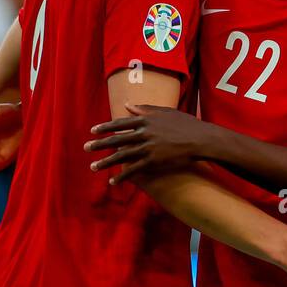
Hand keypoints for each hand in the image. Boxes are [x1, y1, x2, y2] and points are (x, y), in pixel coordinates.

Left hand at [85, 104, 213, 183]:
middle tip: (86, 148)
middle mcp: (144, 133)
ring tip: (93, 167)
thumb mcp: (165, 112)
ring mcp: (148, 148)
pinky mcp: (154, 161)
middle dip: (99, 144)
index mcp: (146, 120)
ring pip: (122, 156)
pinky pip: (134, 170)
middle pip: (117, 139)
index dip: (106, 127)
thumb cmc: (186, 124)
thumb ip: (145, 109)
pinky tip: (113, 181)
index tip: (93, 130)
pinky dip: (122, 176)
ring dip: (106, 162)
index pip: (120, 123)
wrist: (201, 139)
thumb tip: (128, 104)